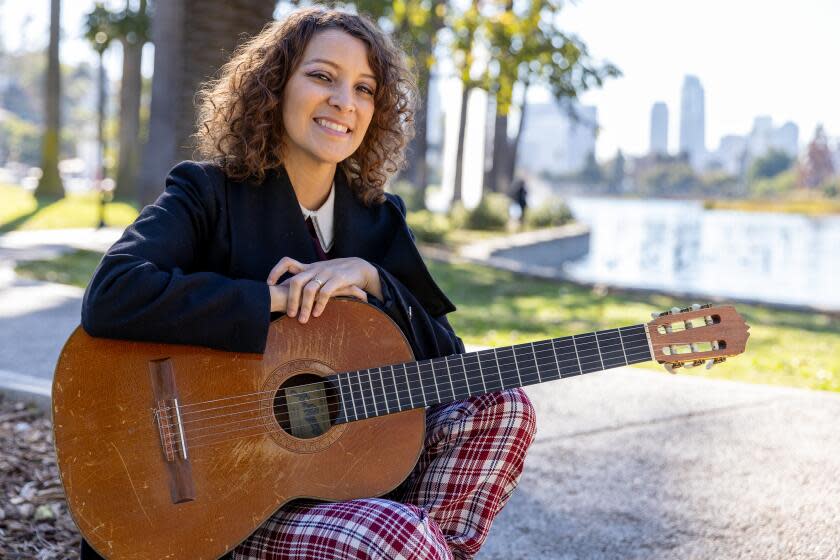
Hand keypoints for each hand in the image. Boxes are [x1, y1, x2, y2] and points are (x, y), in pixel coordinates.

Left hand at [266, 257, 381, 322]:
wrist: (359, 267)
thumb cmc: (336, 274)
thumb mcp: (319, 274)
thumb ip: (306, 280)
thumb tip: (287, 291)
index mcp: (309, 268)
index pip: (287, 262)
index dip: (276, 271)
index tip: (269, 284)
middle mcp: (315, 269)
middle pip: (296, 281)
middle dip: (291, 299)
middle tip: (289, 315)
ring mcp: (326, 273)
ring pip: (309, 289)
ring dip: (304, 306)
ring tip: (302, 320)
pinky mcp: (338, 279)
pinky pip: (325, 292)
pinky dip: (319, 304)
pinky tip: (317, 314)